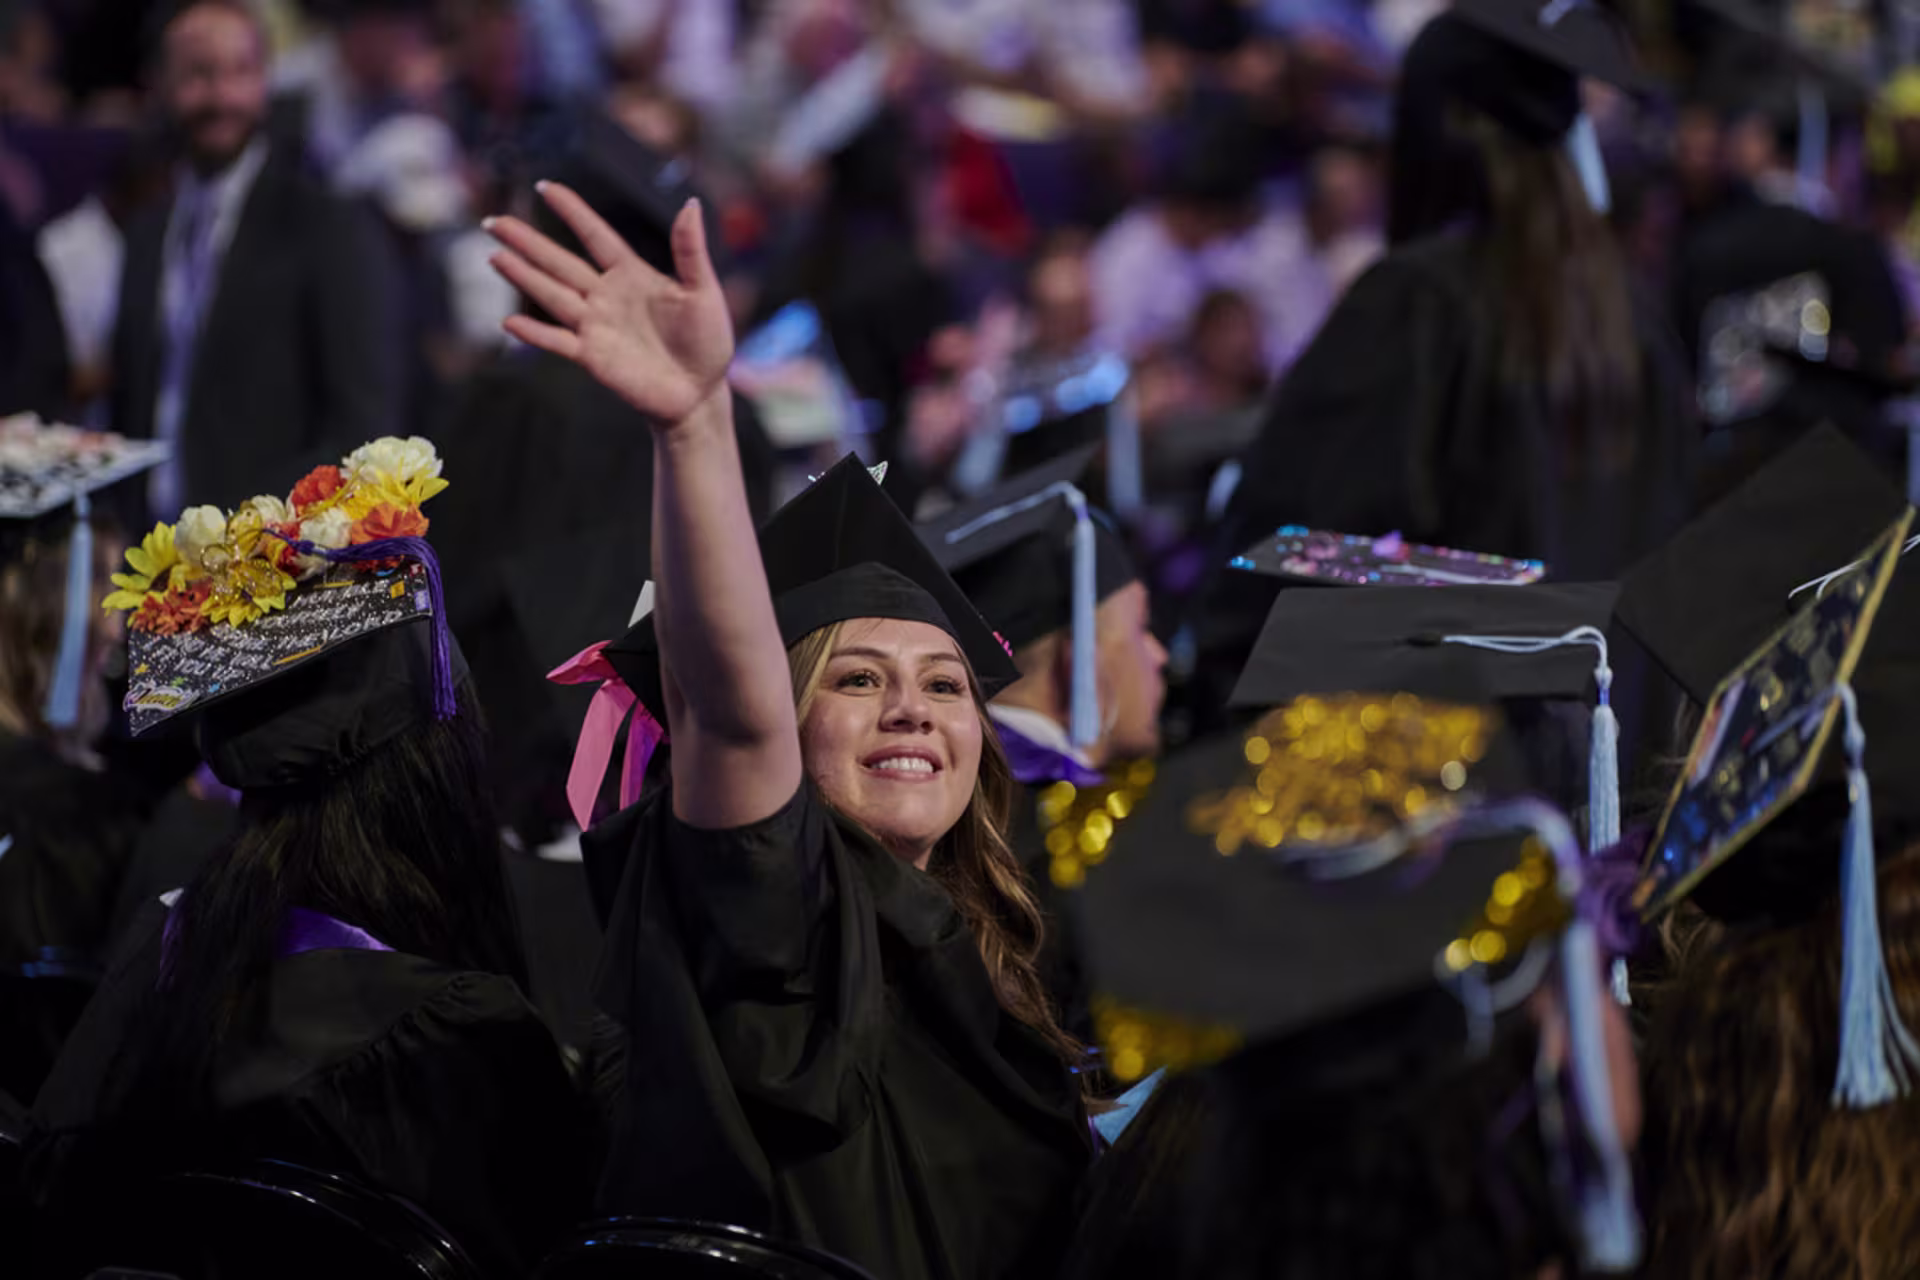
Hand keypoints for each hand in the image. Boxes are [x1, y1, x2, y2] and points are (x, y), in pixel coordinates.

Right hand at [485, 183, 733, 423]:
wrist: (701, 393)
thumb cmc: (709, 342)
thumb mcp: (704, 291)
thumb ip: (691, 251)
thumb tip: (692, 203)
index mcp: (632, 275)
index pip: (595, 236)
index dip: (572, 211)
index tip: (544, 186)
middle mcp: (607, 296)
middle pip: (559, 262)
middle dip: (527, 241)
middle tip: (494, 221)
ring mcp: (596, 326)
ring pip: (552, 295)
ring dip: (523, 276)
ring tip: (494, 255)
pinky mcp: (592, 357)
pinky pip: (558, 342)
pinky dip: (535, 333)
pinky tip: (508, 321)